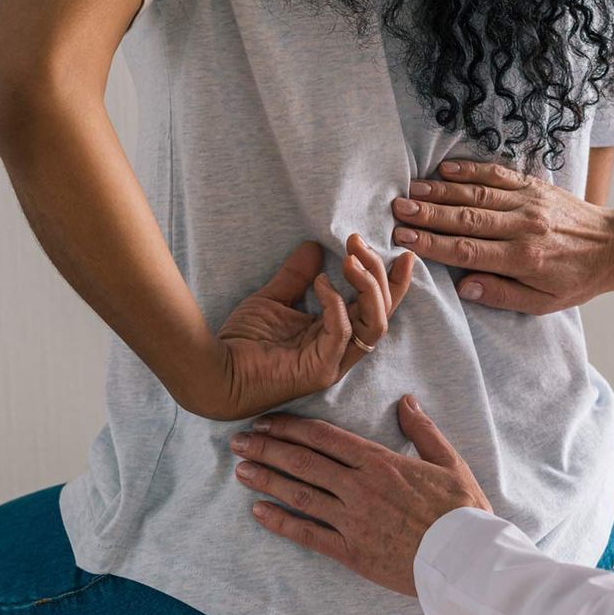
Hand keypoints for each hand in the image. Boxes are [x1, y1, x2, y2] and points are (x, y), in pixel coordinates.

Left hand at [202, 234, 413, 421]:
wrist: (213, 371)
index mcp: (335, 335)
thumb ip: (296, 276)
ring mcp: (333, 363)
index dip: (392, 282)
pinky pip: (343, 332)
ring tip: (351, 258)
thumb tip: (314, 246)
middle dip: (380, 275)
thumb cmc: (241, 342)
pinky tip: (320, 282)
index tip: (400, 253)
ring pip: (375, 324)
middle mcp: (340, 350)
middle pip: (382, 313)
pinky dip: (336, 302)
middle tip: (359, 243)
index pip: (375, 308)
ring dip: (369, 287)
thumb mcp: (274, 299)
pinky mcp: (320, 370)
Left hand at [230, 394, 492, 596]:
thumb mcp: (449, 461)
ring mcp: (352, 520)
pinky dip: (280, 522)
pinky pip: (308, 534)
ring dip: (266, 480)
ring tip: (240, 470)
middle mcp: (359, 487)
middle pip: (303, 462)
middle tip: (239, 440)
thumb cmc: (462, 510)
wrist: (466, 560)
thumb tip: (406, 401)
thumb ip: (423, 430)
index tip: (267, 420)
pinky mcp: (351, 552)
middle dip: (267, 448)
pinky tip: (259, 512)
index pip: (324, 437)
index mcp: (380, 462)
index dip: (290, 426)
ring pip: (299, 494)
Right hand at [389, 160, 613, 313]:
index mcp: (523, 258)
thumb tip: (463, 285)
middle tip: (397, 210)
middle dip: (428, 214)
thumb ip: (501, 294)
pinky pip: (497, 174)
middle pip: (466, 218)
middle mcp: (523, 226)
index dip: (433, 244)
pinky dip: (469, 170)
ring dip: (441, 191)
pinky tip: (445, 170)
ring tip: (411, 191)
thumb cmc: (577, 279)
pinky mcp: (534, 186)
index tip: (405, 239)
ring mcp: (528, 202)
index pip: (468, 250)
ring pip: (477, 193)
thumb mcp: (542, 303)